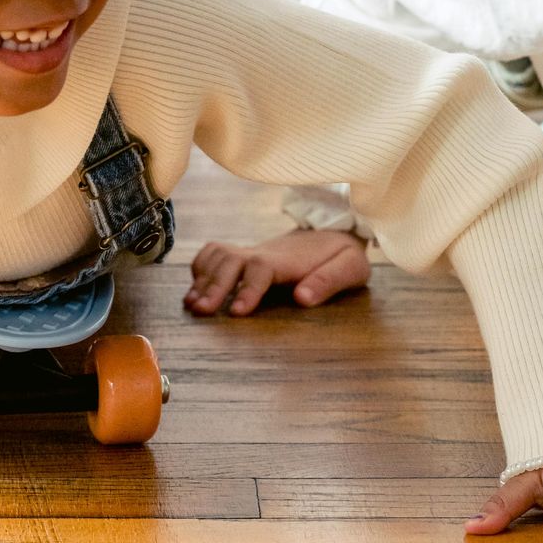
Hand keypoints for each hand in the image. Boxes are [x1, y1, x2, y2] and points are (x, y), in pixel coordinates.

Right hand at [185, 228, 370, 315]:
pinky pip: (214, 253)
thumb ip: (329, 281)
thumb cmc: (343, 254)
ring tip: (192, 305)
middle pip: (230, 259)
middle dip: (214, 285)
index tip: (237, 312)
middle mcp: (265, 253)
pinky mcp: (246, 255)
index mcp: (290, 260)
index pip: (261, 267)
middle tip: (201, 311)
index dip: (247, 288)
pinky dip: (201, 268)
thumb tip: (301, 298)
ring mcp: (253, 252)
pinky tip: (196, 290)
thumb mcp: (350, 267)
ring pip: (218, 255)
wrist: (335, 229)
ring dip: (202, 278)